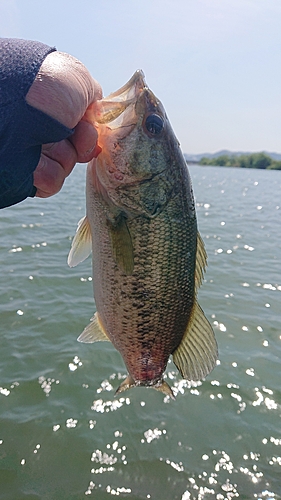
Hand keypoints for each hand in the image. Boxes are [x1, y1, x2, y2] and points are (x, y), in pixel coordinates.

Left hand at [26, 51, 101, 197]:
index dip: (90, 127)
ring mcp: (32, 150)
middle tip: (77, 135)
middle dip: (83, 143)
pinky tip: (37, 162)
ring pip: (66, 164)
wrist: (7, 107)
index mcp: (51, 104)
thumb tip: (94, 112)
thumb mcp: (78, 79)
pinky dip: (50, 173)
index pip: (79, 124)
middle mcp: (41, 126)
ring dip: (65, 156)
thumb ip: (93, 95)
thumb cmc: (42, 86)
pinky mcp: (26, 173)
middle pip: (76, 147)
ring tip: (47, 142)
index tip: (90, 124)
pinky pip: (52, 181)